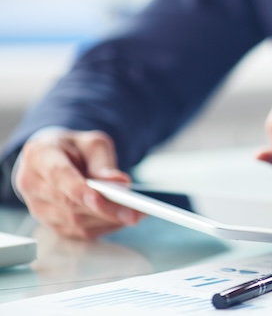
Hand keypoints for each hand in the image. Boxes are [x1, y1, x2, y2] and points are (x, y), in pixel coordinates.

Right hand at [14, 128, 142, 239]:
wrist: (55, 158)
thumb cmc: (75, 148)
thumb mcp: (92, 143)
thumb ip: (103, 162)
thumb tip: (120, 183)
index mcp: (39, 155)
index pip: (58, 175)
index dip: (78, 190)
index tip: (100, 199)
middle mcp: (31, 183)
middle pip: (68, 203)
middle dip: (104, 210)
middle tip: (135, 212)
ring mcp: (37, 207)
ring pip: (73, 221)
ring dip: (106, 221)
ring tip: (136, 215)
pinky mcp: (49, 223)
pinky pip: (76, 232)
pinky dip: (102, 227)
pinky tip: (122, 220)